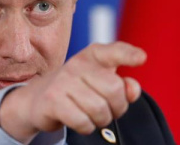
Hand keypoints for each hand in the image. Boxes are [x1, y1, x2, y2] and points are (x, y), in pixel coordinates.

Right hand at [0, 42, 146, 142]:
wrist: (38, 99)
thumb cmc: (78, 90)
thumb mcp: (101, 83)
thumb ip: (123, 85)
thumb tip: (132, 89)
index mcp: (93, 55)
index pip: (114, 51)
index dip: (129, 55)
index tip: (142, 58)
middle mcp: (78, 63)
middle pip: (115, 90)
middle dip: (117, 107)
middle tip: (108, 109)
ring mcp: (64, 80)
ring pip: (100, 109)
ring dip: (101, 120)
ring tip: (92, 115)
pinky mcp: (53, 100)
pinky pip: (83, 121)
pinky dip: (87, 127)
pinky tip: (80, 120)